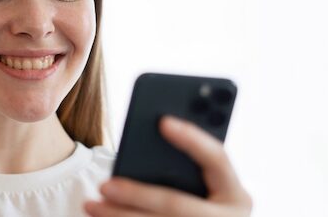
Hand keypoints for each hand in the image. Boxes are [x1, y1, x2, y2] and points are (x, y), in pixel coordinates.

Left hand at [84, 116, 251, 216]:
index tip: (164, 121)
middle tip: (103, 185)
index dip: (193, 138)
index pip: (217, 158)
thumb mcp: (203, 184)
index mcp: (236, 195)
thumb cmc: (200, 198)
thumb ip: (185, 163)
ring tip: (90, 205)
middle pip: (177, 205)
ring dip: (119, 216)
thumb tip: (151, 135)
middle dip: (137, 195)